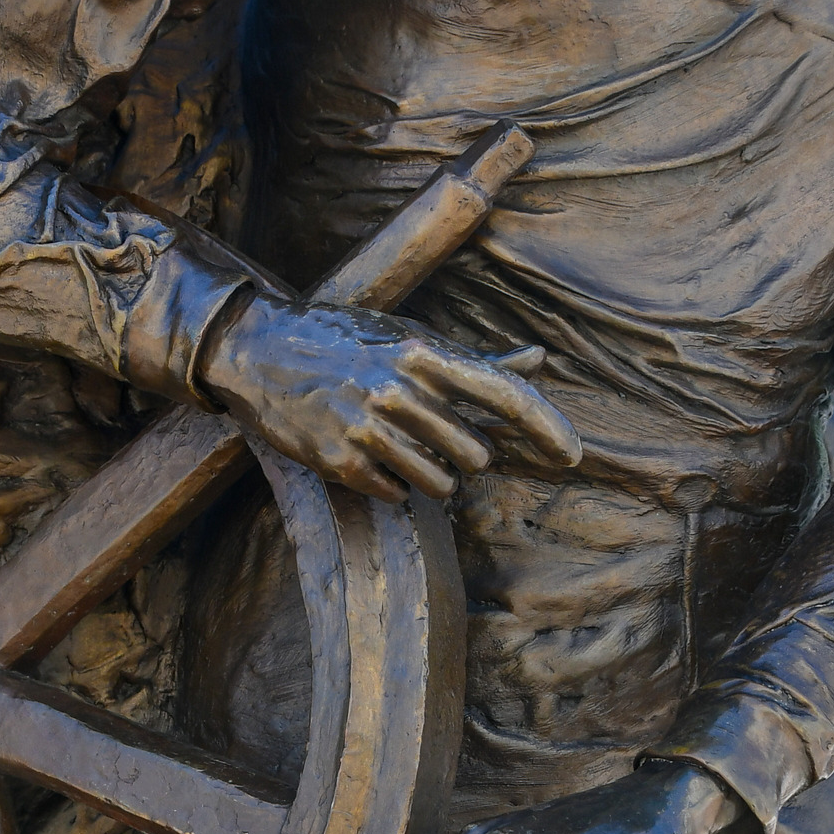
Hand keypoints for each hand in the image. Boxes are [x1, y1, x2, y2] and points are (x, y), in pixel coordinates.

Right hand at [200, 297, 579, 503]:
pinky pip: (399, 494)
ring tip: (403, 448)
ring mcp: (368, 428)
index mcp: (423, 354)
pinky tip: (371, 457)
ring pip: (442, 483)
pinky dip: (395, 483)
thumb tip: (540, 360)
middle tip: (431, 435)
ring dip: (433, 475)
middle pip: (476, 454)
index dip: (547, 428)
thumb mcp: (410, 339)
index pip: (505, 396)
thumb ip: (477, 361)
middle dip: (464, 454)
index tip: (572, 455)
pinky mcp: (341, 462)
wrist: (261, 352)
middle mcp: (400, 390)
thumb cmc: (347, 342)